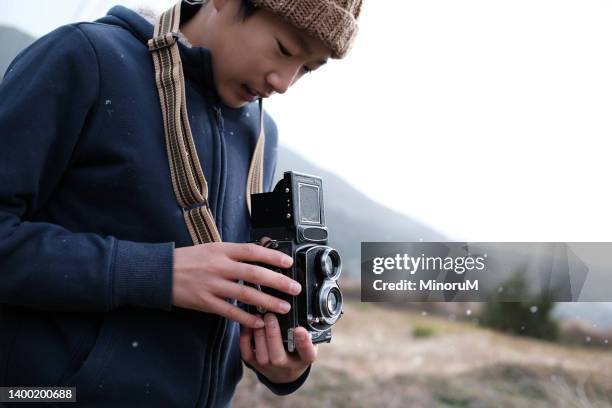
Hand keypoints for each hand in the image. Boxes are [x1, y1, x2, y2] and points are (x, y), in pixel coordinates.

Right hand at [172, 242, 301, 327]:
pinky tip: (259, 322)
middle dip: (278, 281)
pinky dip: (246, 318)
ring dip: (267, 302)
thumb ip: (233, 252)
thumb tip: (259, 253)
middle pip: (254, 273)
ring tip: (283, 307)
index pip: (252, 251)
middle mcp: (219, 266)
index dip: (272, 255)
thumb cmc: (188, 259)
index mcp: (222, 250)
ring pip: (246, 294)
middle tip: (294, 288)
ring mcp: (212, 285)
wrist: (160, 272)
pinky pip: (230, 312)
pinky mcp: (205, 302)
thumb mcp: (211, 248)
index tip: (288, 262)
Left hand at [239, 313, 316, 383]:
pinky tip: (248, 324)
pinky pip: (246, 352)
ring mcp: (269, 367)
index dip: (303, 342)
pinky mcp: (255, 364)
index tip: (299, 330)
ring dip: (258, 333)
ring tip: (259, 317)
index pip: (306, 353)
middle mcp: (286, 366)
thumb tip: (301, 311)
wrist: (285, 372)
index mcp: (304, 359)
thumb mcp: (309, 343)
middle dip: (272, 333)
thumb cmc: (298, 351)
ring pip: (261, 353)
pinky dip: (246, 337)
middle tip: (270, 316)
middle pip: (278, 355)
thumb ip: (308, 331)